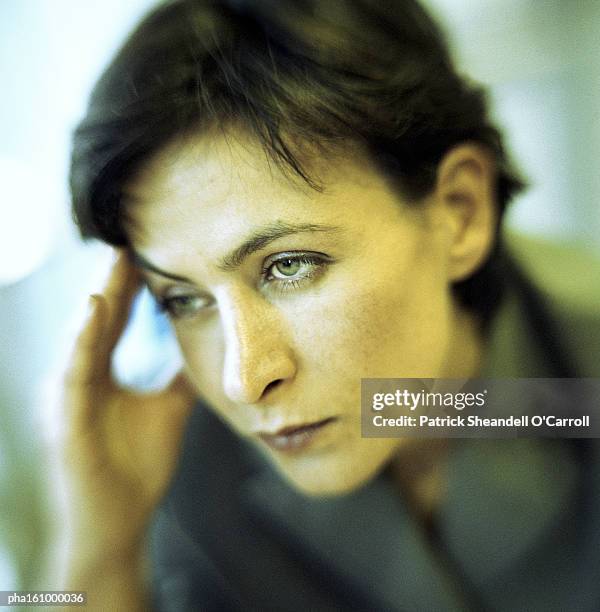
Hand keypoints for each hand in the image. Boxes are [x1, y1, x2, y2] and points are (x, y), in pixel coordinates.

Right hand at [50, 250, 195, 569]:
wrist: (118, 518)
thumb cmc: (138, 464)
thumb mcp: (169, 409)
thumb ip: (180, 376)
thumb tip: (208, 345)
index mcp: (107, 372)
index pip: (121, 317)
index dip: (136, 283)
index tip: (154, 246)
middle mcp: (85, 375)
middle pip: (104, 316)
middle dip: (119, 277)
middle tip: (136, 235)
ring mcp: (73, 394)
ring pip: (85, 334)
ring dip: (100, 294)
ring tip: (116, 255)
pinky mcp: (67, 416)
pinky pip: (75, 369)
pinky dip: (83, 337)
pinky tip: (96, 306)